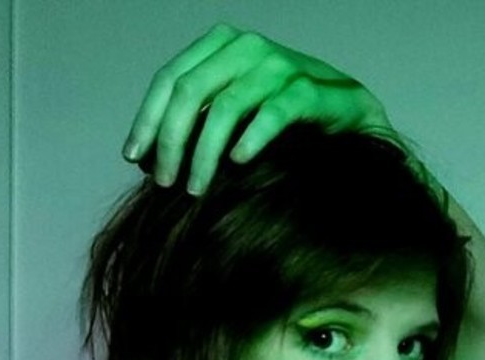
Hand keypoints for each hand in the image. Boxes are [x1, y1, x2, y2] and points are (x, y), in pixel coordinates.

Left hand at [121, 22, 392, 193]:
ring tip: (196, 188)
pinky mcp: (308, 90)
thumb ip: (197, 123)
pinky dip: (251, 139)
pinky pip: (272, 113)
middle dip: (171, 140)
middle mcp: (245, 47)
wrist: (350, 116)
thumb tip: (146, 158)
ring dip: (205, 152)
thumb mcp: (234, 114)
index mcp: (220, 46)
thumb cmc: (286, 121)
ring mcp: (278, 65)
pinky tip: (238, 164)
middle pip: (190, 91)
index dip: (148, 119)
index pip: (169, 78)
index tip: (134, 158)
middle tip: (166, 183)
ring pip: (226, 107)